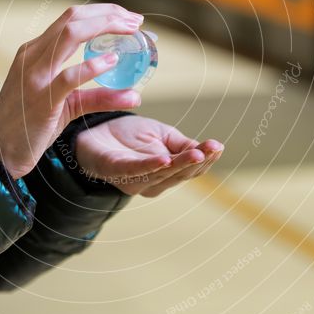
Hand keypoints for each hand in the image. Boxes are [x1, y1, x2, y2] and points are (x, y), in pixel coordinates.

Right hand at [0, 4, 144, 177]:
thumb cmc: (29, 126)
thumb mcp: (66, 105)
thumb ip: (97, 96)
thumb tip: (134, 95)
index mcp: (36, 51)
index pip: (71, 19)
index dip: (102, 13)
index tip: (128, 18)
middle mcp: (33, 55)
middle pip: (73, 19)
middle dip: (108, 14)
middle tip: (136, 21)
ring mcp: (35, 75)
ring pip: (70, 34)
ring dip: (105, 26)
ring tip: (131, 30)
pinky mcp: (41, 98)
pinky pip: (69, 77)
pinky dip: (93, 67)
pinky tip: (112, 62)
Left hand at [74, 115, 223, 196]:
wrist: (94, 132)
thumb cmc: (128, 138)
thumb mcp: (162, 135)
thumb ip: (182, 144)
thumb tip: (208, 149)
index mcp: (167, 173)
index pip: (191, 169)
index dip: (206, 159)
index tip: (218, 146)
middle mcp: (153, 182)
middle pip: (180, 174)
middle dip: (197, 161)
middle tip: (211, 148)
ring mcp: (135, 180)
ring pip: (162, 174)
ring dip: (180, 164)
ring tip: (196, 154)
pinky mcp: (115, 171)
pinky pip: (135, 170)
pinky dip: (150, 166)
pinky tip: (164, 160)